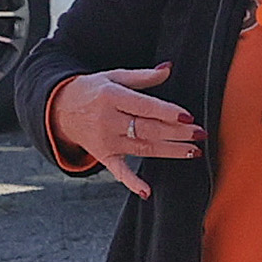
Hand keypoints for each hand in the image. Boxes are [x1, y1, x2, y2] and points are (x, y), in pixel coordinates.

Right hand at [49, 61, 201, 195]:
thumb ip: (143, 77)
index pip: (145, 107)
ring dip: (169, 151)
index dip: (168, 112)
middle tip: (200, 135)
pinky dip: (131, 182)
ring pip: (142, 148)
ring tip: (193, 152)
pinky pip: (118, 171)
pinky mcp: (103, 155)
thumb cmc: (93, 90)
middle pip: (148, 129)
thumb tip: (168, 69)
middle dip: (177, 133)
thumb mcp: (114, 77)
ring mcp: (105, 141)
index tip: (189, 117)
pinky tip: (147, 191)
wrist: (61, 109)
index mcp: (112, 96)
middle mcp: (108, 120)